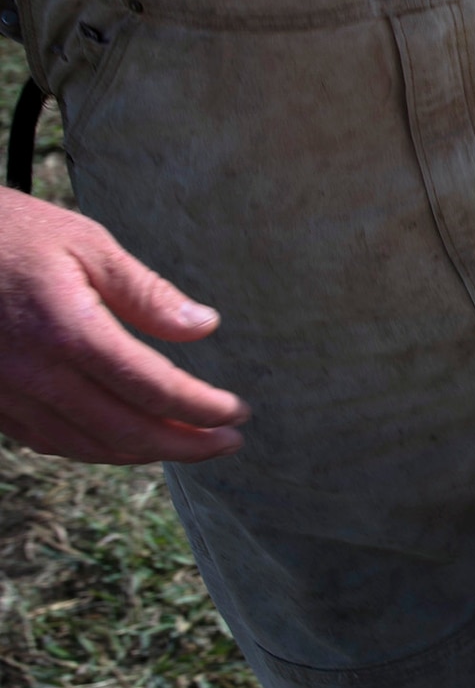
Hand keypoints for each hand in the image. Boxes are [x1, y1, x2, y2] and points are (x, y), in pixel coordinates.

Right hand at [0, 189, 247, 462]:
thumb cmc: (9, 233)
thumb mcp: (85, 243)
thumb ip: (146, 293)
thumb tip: (205, 326)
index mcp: (67, 331)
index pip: (153, 389)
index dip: (202, 408)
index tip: (238, 412)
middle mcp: (34, 373)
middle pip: (126, 431)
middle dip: (186, 445)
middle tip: (230, 443)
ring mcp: (5, 394)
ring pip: (87, 446)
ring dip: (143, 453)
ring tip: (189, 446)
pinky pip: (48, 441)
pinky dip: (95, 449)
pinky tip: (125, 442)